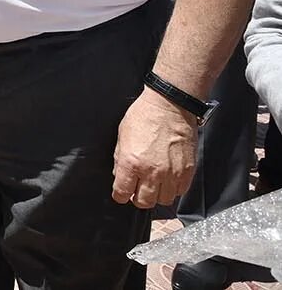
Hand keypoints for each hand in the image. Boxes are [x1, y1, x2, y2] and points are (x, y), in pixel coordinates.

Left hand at [110, 87, 196, 207]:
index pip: (122, 192)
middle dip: (137, 198)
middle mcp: (151, 172)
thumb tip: (120, 175)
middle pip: (144, 202)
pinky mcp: (187, 171)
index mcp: (131, 162)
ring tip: (154, 185)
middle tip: (137, 190)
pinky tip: (168, 180)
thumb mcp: (122, 135)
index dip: (119, 195)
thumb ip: (120, 159)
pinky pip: (180, 192)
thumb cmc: (144, 116)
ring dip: (157, 195)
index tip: (121, 194)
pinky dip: (173, 190)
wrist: (170, 106)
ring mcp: (171, 173)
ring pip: (163, 200)